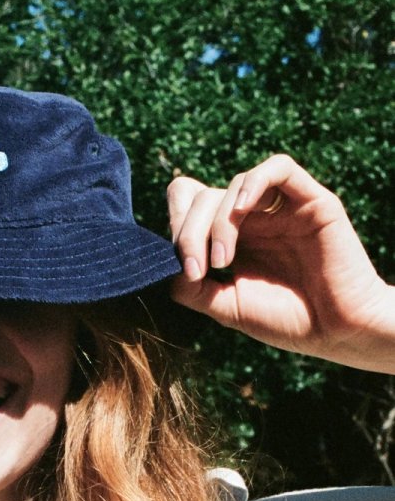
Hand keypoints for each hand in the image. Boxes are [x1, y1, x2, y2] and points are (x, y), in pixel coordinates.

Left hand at [167, 155, 394, 372]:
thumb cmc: (286, 321)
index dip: (176, 227)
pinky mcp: (311, 201)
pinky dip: (253, 183)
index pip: (189, 206)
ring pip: (232, 185)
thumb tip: (162, 266)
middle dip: (189, 232)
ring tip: (222, 262)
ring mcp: (281, 207)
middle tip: (198, 270)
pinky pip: (279, 167)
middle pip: (203, 196)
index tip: (183, 270)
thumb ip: (191, 287)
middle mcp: (254, 218)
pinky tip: (242, 211)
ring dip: (218, 223)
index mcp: (232, 237)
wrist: (337, 332)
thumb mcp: (226, 306)